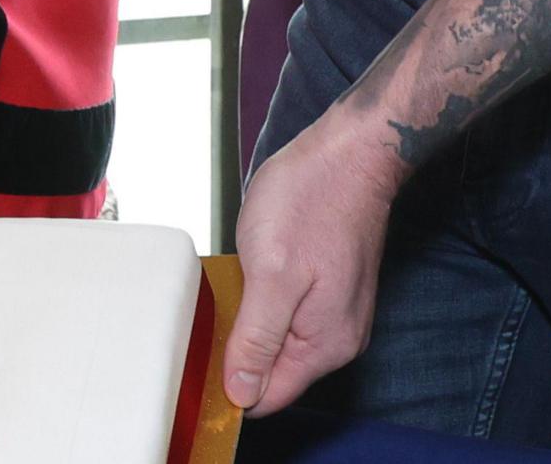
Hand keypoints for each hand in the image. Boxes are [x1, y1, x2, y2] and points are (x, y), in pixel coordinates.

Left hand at [221, 110, 407, 417]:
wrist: (351, 153)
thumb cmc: (311, 202)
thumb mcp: (271, 275)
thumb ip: (257, 340)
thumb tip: (241, 395)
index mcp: (324, 345)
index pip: (268, 397)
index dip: (229, 386)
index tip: (199, 357)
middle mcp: (337, 338)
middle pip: (272, 371)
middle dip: (237, 349)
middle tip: (214, 305)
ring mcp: (336, 313)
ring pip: (277, 340)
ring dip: (249, 321)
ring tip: (233, 280)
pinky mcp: (330, 289)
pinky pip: (287, 314)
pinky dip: (263, 300)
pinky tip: (251, 270)